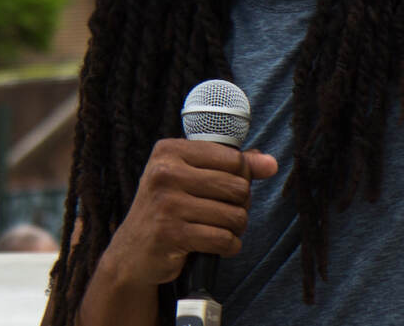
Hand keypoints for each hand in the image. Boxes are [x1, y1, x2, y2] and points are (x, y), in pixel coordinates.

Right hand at [100, 139, 278, 288]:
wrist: (133, 251)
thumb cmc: (168, 208)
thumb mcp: (191, 178)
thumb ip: (232, 166)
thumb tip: (271, 164)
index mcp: (169, 151)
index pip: (233, 159)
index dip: (241, 178)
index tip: (227, 190)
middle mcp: (165, 173)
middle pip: (237, 187)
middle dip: (240, 206)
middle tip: (225, 214)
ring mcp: (166, 204)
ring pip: (234, 215)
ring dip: (235, 229)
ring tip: (220, 229)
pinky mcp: (171, 234)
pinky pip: (223, 239)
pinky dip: (228, 246)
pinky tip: (217, 245)